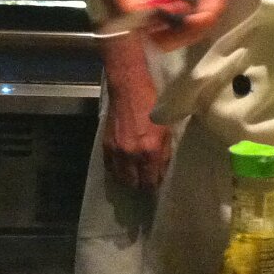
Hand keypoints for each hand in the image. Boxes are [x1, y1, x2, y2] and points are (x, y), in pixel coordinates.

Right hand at [101, 36, 172, 189]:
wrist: (130, 87)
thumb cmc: (154, 104)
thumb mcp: (167, 129)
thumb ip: (164, 152)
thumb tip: (161, 168)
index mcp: (151, 151)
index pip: (151, 181)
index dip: (155, 185)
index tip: (157, 183)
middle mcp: (132, 155)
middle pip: (135, 184)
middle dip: (141, 185)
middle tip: (146, 181)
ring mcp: (117, 151)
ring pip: (121, 178)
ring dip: (128, 180)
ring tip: (134, 176)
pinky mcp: (106, 144)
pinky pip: (110, 167)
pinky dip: (116, 170)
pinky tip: (122, 167)